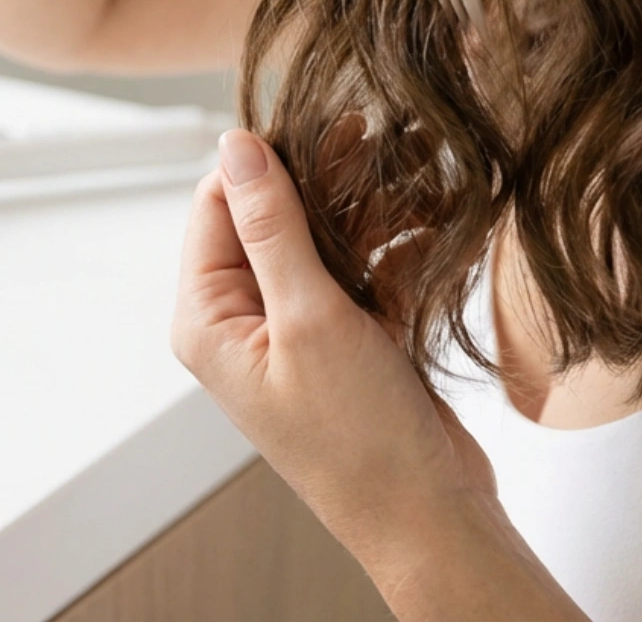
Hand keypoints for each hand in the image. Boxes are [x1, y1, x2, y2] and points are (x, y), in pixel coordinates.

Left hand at [174, 131, 583, 620]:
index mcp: (208, 318)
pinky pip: (361, 272)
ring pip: (324, 240)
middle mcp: (242, 321)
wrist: (428, 519)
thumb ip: (273, 227)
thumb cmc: (358, 440)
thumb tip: (236, 146)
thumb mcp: (309, 319)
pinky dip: (394, 248)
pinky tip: (432, 224)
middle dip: (327, 178)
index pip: (217, 205)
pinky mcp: (345, 340)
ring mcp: (296, 330)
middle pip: (273, 217)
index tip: (330, 122)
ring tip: (418, 173)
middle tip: (383, 137)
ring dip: (369, 209)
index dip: (268, 159)